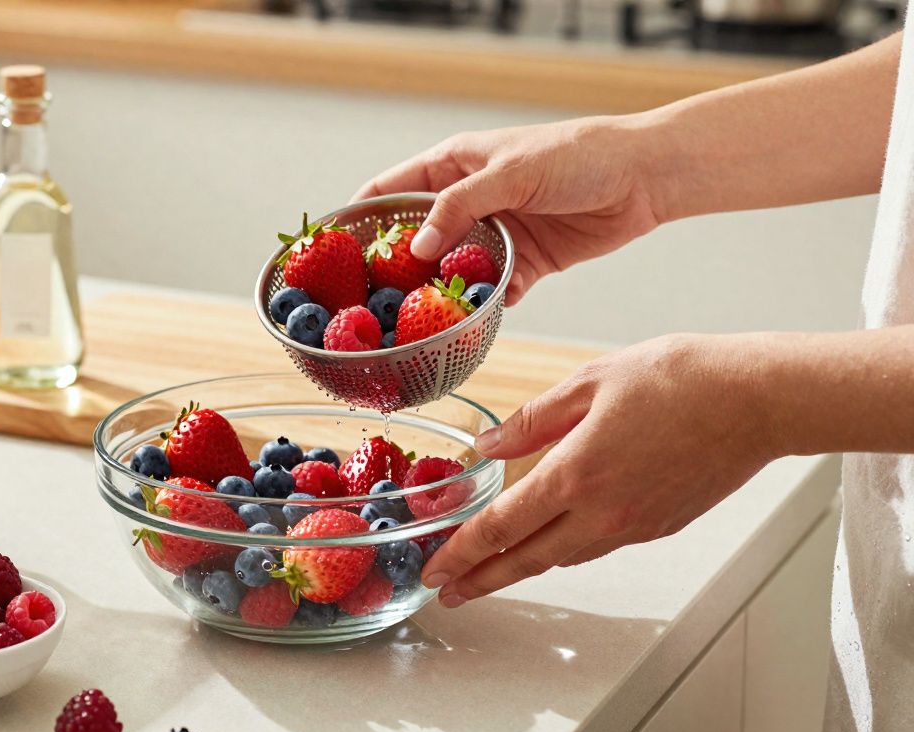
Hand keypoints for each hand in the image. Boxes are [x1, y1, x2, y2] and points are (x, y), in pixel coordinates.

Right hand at [353, 117, 665, 305]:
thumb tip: (415, 250)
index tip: (334, 249)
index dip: (361, 217)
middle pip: (416, 240)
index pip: (391, 191)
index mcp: (454, 166)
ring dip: (436, 298)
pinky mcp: (524, 265)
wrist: (644, 178)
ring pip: (450, 273)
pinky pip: (490, 294)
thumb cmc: (578, 154)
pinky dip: (479, 312)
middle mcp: (468, 203)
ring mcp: (494, 236)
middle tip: (368, 302)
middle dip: (393, 271)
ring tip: (411, 327)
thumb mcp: (510, 172)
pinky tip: (465, 330)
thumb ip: (459, 208)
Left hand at [421, 333, 778, 606]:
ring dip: (522, 568)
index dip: (461, 551)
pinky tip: (550, 544)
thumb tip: (487, 446)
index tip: (435, 568)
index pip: (502, 526)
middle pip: (527, 559)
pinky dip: (565, 551)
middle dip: (482, 579)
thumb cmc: (679, 378)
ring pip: (564, 557)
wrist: (757, 400)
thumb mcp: (590, 381)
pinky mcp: (660, 526)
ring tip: (490, 573)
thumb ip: (532, 420)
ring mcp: (634, 524)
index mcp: (576, 472)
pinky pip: (598, 546)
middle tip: (449, 593)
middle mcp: (603, 511)